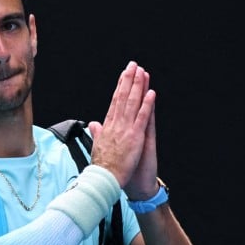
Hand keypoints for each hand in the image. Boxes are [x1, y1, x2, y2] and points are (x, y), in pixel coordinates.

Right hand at [88, 61, 155, 191]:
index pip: (115, 102)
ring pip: (132, 103)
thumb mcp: (97, 146)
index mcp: (108, 127)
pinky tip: (151, 93)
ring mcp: (125, 130)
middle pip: (123, 98)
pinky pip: (142, 118)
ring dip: (137, 86)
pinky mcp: (135, 137)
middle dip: (128, 80)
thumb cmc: (101, 166)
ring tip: (142, 72)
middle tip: (133, 65)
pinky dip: (146, 105)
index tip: (124, 75)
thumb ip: (97, 132)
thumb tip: (93, 124)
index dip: (120, 87)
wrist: (103, 179)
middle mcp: (116, 125)